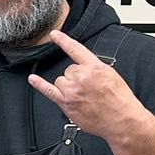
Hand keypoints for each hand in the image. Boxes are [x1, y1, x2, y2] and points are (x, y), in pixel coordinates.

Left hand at [27, 29, 144, 139]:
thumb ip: (95, 68)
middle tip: (88, 89)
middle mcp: (81, 77)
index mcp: (94, 67)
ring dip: (68, 86)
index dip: (63, 40)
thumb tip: (85, 68)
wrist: (121, 119)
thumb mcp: (111, 75)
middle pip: (68, 70)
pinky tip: (33, 79)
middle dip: (76, 77)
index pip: (75, 49)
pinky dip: (39, 84)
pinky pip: (48, 91)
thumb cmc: (119, 100)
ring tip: (82, 96)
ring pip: (60, 80)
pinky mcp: (66, 103)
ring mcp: (72, 90)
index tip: (55, 35)